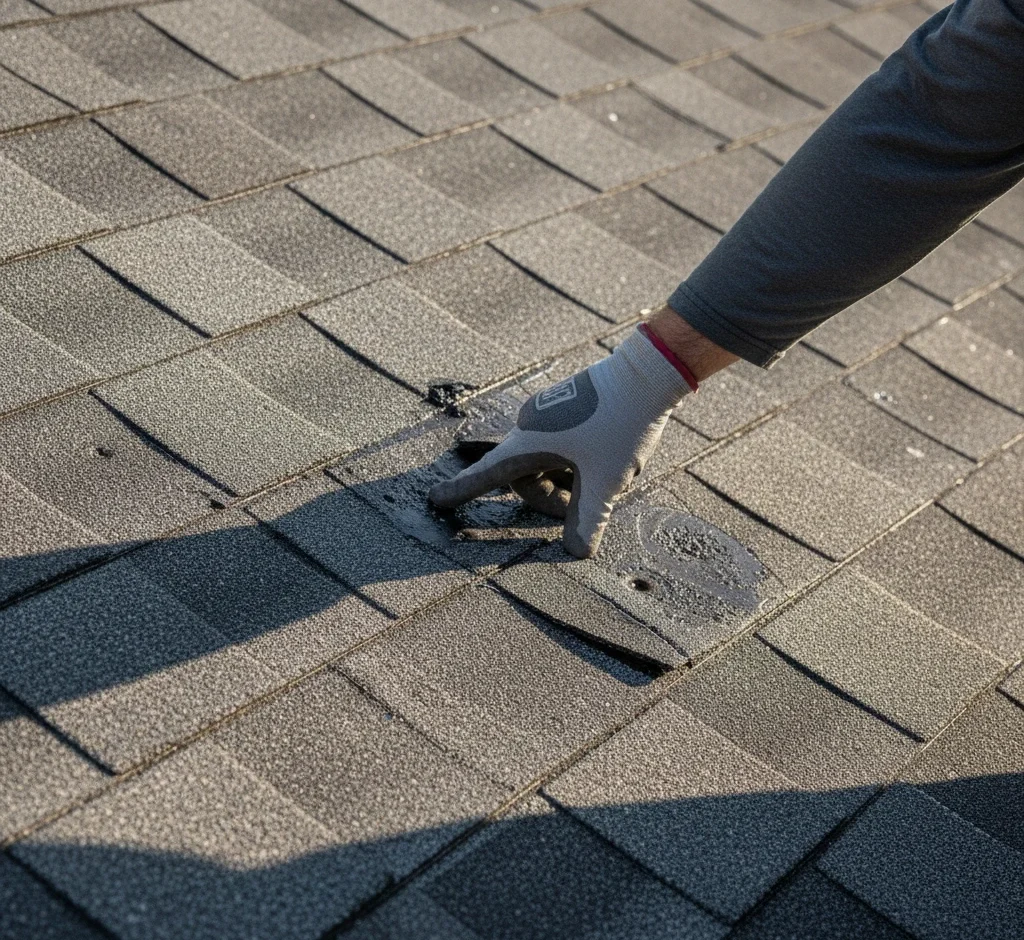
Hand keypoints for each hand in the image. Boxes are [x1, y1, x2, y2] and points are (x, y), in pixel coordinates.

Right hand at [429, 328, 692, 557]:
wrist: (647, 375)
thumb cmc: (620, 425)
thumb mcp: (605, 481)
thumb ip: (587, 519)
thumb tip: (575, 551)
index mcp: (530, 443)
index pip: (487, 474)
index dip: (462, 491)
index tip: (437, 499)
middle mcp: (531, 425)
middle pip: (526, 476)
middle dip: (551, 498)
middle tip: (585, 508)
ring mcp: (549, 414)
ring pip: (548, 462)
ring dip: (569, 480)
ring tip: (605, 478)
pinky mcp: (568, 407)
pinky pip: (562, 445)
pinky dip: (577, 462)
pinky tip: (607, 459)